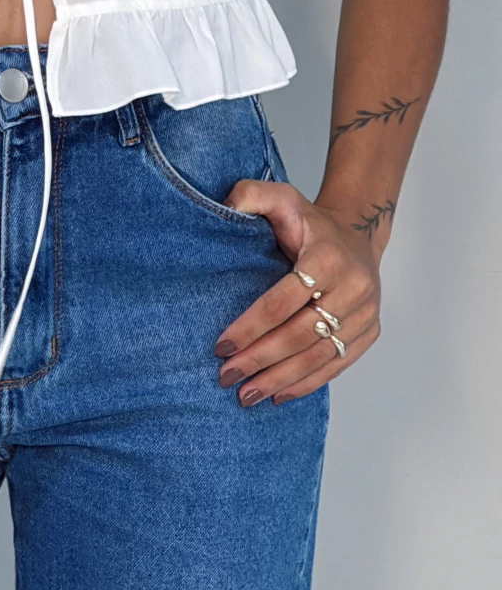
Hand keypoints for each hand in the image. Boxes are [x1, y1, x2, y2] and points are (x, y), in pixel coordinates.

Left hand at [212, 180, 381, 405]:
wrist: (357, 234)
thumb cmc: (311, 222)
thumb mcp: (282, 197)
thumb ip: (250, 194)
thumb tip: (223, 206)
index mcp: (328, 257)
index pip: (284, 300)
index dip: (252, 325)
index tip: (221, 344)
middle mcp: (353, 288)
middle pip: (301, 334)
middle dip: (261, 358)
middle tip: (227, 376)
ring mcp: (364, 314)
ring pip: (319, 356)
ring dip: (281, 379)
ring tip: (247, 394)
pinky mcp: (368, 333)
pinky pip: (336, 365)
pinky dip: (306, 383)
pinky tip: (278, 394)